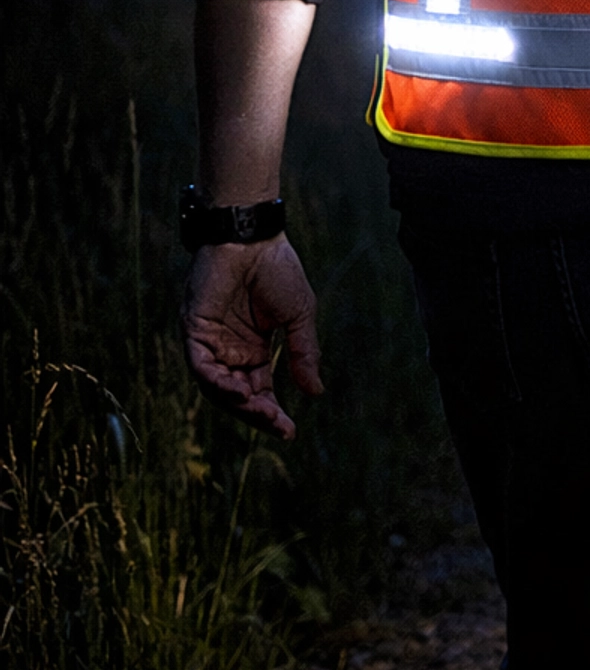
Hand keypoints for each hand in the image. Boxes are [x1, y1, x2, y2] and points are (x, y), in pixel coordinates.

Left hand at [181, 237, 322, 440]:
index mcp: (253, 348)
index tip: (289, 432)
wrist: (254, 237)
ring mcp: (210, 341)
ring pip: (216, 387)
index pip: (258, 391)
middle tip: (278, 425)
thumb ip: (303, 353)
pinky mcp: (194, 330)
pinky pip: (201, 366)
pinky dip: (217, 383)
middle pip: (237, 395)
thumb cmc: (277, 269)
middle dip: (256, 414)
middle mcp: (229, 350)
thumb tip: (315, 392)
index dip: (272, 413)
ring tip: (260, 410)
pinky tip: (239, 391)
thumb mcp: (299, 316)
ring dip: (237, 403)